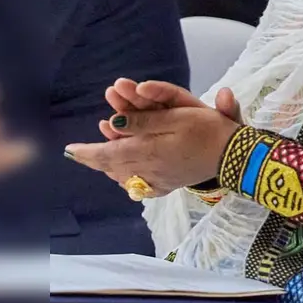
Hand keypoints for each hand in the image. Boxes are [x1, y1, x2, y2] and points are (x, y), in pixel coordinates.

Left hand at [65, 83, 240, 196]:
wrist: (234, 158)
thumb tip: (114, 122)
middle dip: (93, 159)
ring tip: (98, 158)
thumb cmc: (207, 131)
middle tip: (78, 154)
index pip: (107, 153)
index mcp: (147, 150)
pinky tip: (124, 174)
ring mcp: (158, 181)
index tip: (68, 150)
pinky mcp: (168, 185)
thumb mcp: (176, 117)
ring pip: (122, 176)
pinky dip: (125, 178)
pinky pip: (138, 185)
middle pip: (111, 167)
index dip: (87, 152)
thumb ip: (143, 120)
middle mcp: (147, 169)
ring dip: (108, 167)